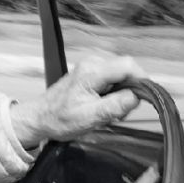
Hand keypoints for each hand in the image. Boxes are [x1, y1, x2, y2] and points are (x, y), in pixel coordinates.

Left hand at [10, 55, 147, 149]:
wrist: (40, 118)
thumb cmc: (59, 119)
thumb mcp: (91, 117)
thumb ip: (116, 105)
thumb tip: (137, 96)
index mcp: (92, 71)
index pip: (128, 66)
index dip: (141, 81)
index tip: (143, 99)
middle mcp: (93, 64)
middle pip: (127, 71)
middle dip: (130, 92)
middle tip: (120, 112)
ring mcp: (92, 68)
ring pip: (121, 77)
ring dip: (121, 96)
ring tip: (109, 113)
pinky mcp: (91, 75)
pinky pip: (113, 81)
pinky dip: (113, 95)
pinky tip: (103, 108)